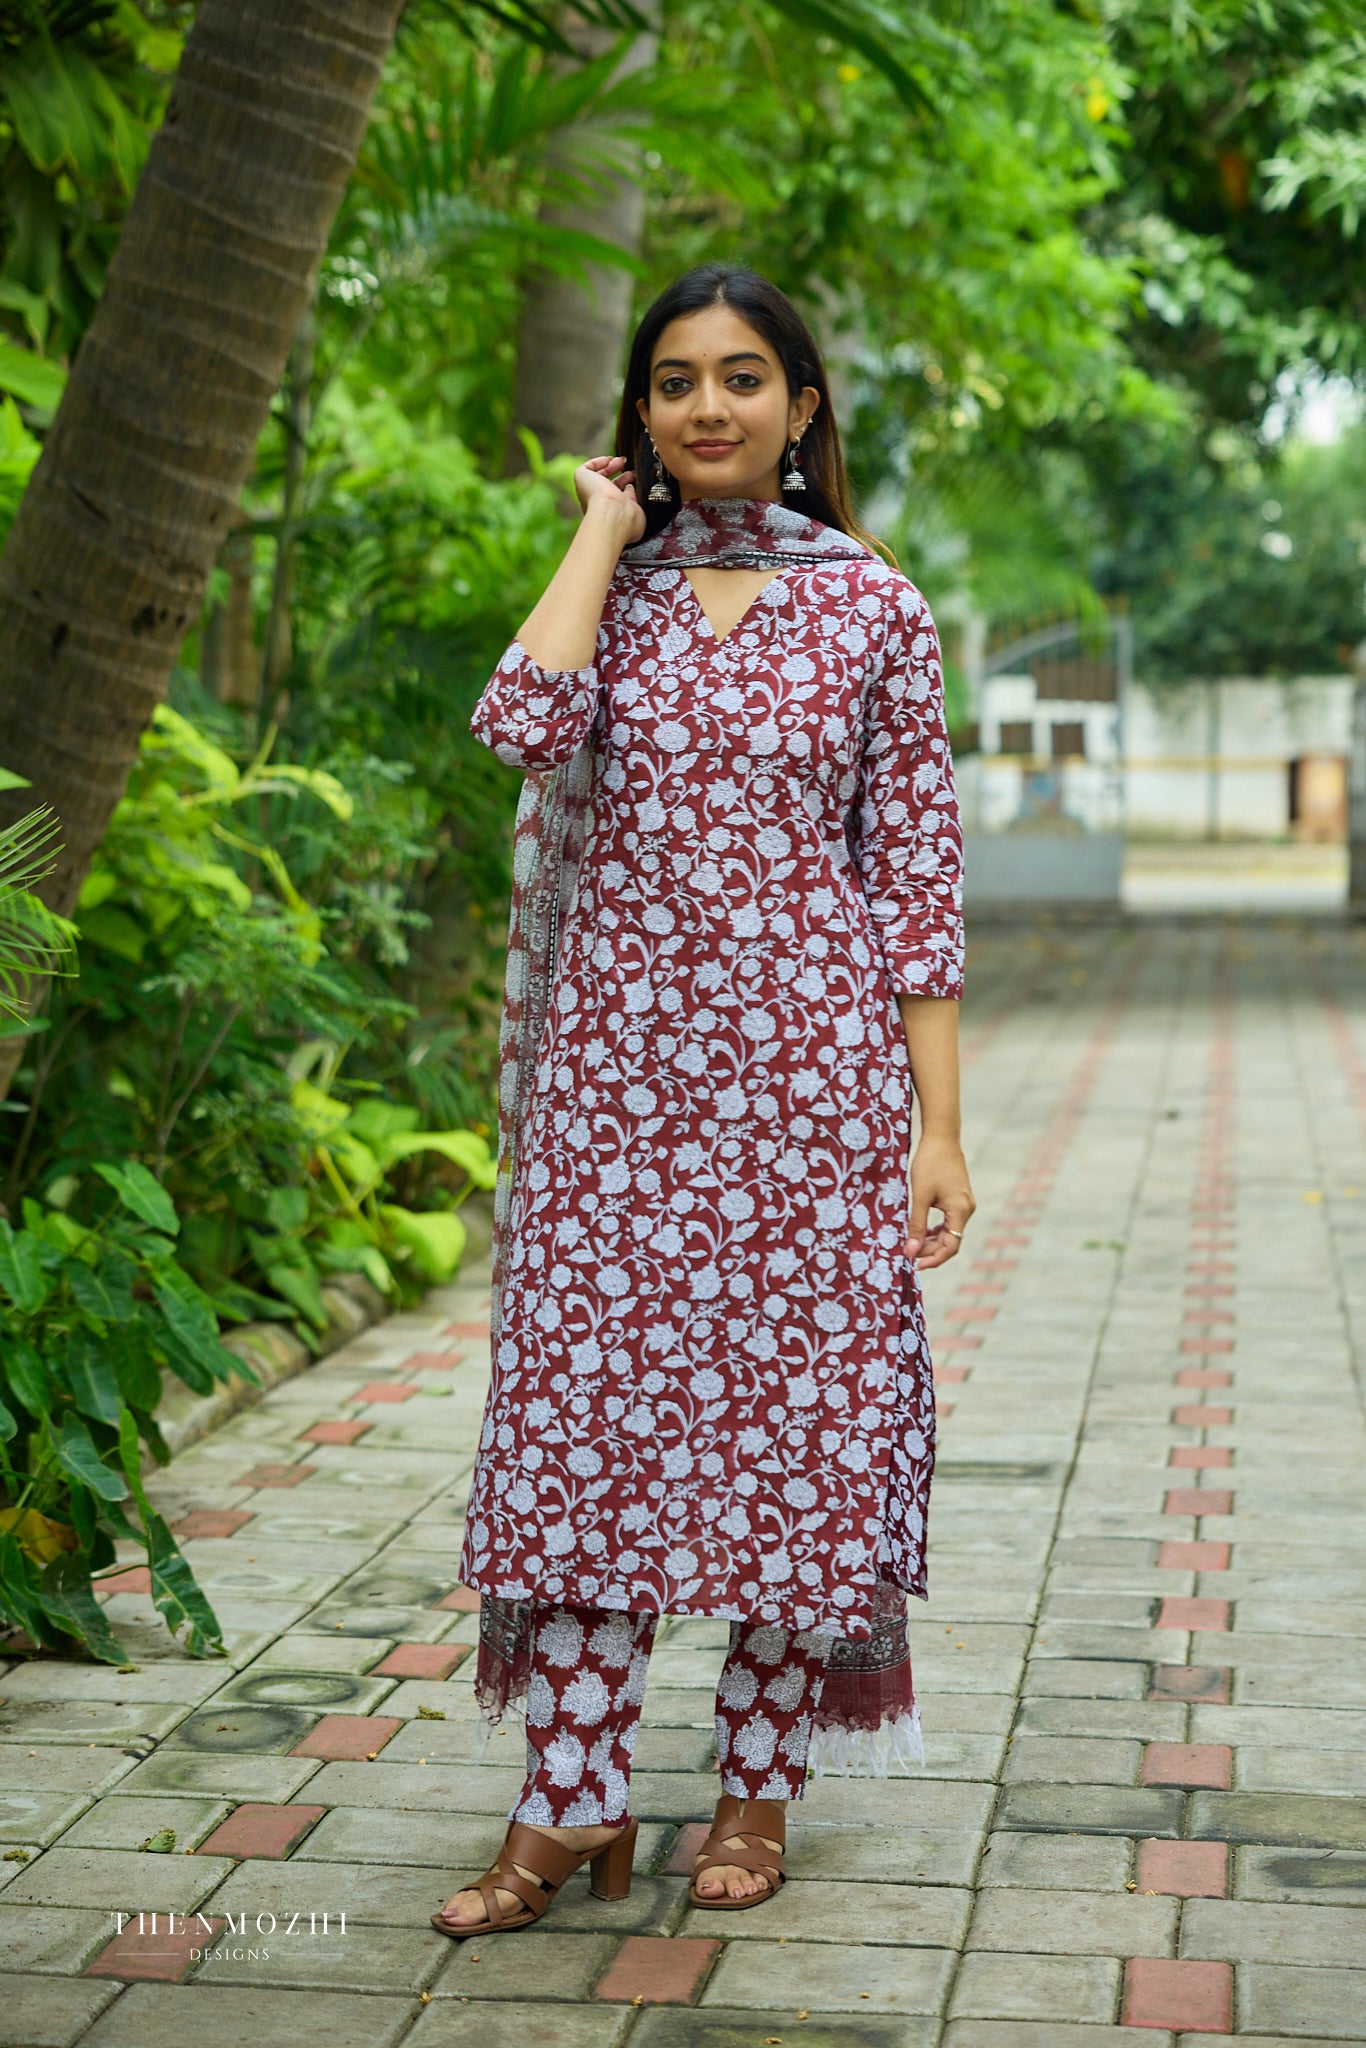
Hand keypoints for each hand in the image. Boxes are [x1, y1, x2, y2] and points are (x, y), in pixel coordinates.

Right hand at [574, 455, 645, 541]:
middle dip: (620, 477)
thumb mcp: (636, 510)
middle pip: (607, 487)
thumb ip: (634, 500)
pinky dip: (598, 462)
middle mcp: (597, 503)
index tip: (634, 481)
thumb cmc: (624, 517)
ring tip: (622, 462)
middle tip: (631, 472)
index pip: (615, 499)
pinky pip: (587, 467)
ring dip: (611, 467)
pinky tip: (609, 460)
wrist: (611, 513)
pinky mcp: (581, 478)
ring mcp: (587, 491)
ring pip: (597, 476)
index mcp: (609, 513)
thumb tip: (631, 488)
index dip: (625, 488)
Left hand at [906, 1134, 974, 1269]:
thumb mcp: (920, 1196)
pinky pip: (949, 1221)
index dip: (934, 1259)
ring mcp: (965, 1204)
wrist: (941, 1137)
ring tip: (912, 1245)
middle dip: (930, 1250)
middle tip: (908, 1254)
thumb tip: (911, 1251)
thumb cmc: (929, 1164)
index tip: (915, 1265)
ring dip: (932, 1240)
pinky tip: (922, 1231)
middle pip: (951, 1241)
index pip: (951, 1246)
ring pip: (950, 1232)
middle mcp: (967, 1210)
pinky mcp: (959, 1198)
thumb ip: (916, 1225)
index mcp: (960, 1211)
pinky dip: (936, 1229)